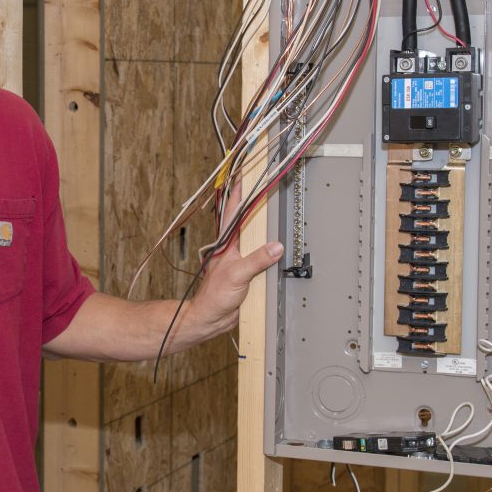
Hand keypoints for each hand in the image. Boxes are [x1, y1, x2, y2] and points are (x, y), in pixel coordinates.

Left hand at [185, 183, 283, 337]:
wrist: (211, 318)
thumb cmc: (214, 296)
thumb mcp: (237, 275)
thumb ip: (257, 260)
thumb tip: (276, 247)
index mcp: (227, 242)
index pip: (235, 209)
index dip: (241, 190)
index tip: (248, 173)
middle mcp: (234, 246)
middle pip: (247, 217)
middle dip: (256, 198)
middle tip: (267, 181)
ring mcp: (241, 258)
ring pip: (256, 234)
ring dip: (265, 221)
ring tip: (276, 204)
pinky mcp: (249, 271)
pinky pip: (263, 254)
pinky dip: (272, 246)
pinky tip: (280, 242)